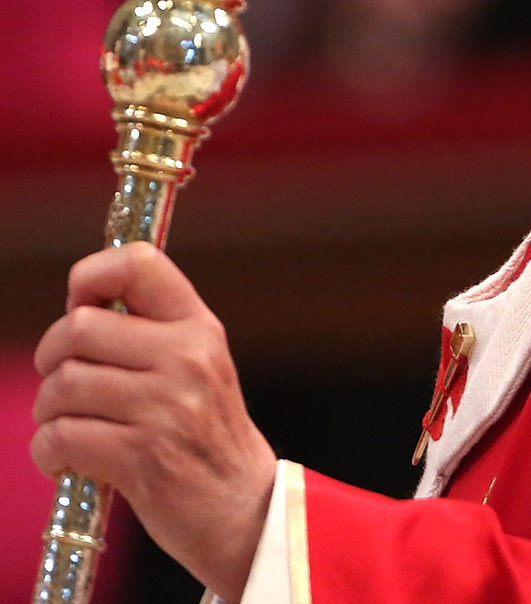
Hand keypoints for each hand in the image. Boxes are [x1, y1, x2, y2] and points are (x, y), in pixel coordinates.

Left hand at [32, 242, 276, 601]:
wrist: (242, 506)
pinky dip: (48, 451)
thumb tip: (78, 304)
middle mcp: (186, 357)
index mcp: (198, 325)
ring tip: (65, 425)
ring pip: (63, 385)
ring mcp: (166, 407)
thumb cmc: (206, 433)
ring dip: (48, 412)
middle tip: (61, 383)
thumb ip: (151, 330)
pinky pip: (62, 437)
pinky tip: (66, 459)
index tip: (80, 307)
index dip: (90, 277)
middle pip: (79, 328)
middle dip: (51, 358)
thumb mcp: (198, 364)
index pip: (138, 264)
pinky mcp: (142, 457)